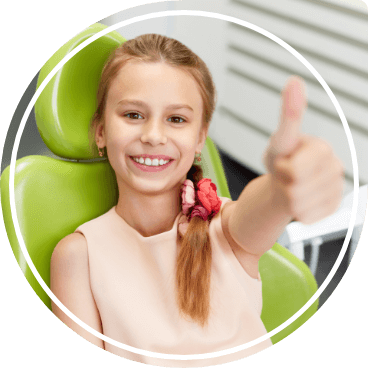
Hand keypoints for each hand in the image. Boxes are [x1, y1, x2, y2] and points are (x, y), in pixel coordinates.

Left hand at [263, 76, 344, 224]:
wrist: (282, 184)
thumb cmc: (281, 160)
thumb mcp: (280, 139)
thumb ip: (289, 113)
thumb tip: (294, 81)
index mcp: (323, 149)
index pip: (297, 170)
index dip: (283, 169)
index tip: (285, 162)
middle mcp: (335, 168)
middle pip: (297, 189)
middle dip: (284, 184)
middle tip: (286, 175)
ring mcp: (336, 190)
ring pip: (301, 206)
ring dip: (289, 199)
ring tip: (292, 186)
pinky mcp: (332, 208)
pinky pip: (307, 217)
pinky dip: (296, 211)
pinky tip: (300, 199)